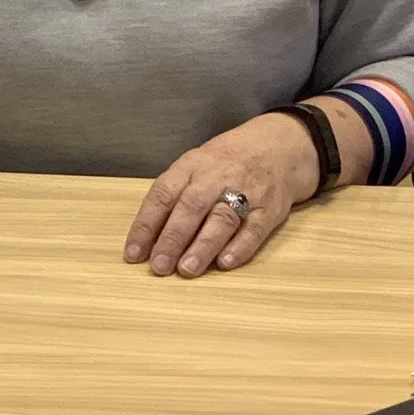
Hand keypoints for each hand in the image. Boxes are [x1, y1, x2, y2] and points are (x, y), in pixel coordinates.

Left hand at [123, 112, 319, 278]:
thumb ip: (175, 196)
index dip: (146, 224)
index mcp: (192, 165)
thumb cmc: (227, 161)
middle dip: (173, 237)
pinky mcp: (270, 207)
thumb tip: (148, 238)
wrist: (279, 144)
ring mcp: (246, 190)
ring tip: (187, 269)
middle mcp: (217, 175)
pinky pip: (254, 228)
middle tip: (159, 266)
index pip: (164, 193)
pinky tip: (225, 263)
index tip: (133, 253)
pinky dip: (239, 247)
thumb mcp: (197, 165)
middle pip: (191, 205)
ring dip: (203, 245)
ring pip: (221, 218)